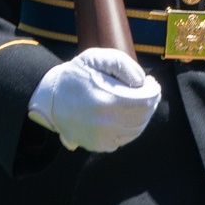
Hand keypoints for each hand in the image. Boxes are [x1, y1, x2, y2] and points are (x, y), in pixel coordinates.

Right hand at [27, 48, 161, 151]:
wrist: (50, 98)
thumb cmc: (76, 75)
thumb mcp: (95, 58)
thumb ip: (122, 65)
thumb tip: (141, 82)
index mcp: (106, 100)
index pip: (145, 100)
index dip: (154, 91)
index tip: (152, 83)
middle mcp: (106, 123)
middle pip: (143, 116)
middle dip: (150, 103)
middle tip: (148, 92)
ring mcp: (102, 137)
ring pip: (136, 130)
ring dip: (142, 116)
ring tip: (138, 102)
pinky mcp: (98, 145)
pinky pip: (125, 139)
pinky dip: (130, 128)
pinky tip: (125, 115)